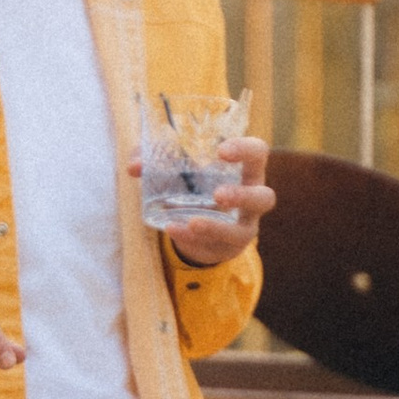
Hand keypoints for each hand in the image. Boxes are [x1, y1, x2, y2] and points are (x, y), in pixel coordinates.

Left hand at [146, 135, 277, 268]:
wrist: (195, 225)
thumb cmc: (193, 186)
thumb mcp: (176, 168)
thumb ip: (154, 160)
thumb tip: (134, 166)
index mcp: (244, 169)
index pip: (258, 152)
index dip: (246, 149)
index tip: (221, 150)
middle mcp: (251, 198)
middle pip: (264, 197)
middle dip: (242, 196)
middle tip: (217, 194)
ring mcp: (243, 227)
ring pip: (243, 231)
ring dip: (217, 227)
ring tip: (194, 222)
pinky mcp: (228, 248)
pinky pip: (215, 247)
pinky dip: (192, 239)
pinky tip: (174, 229)